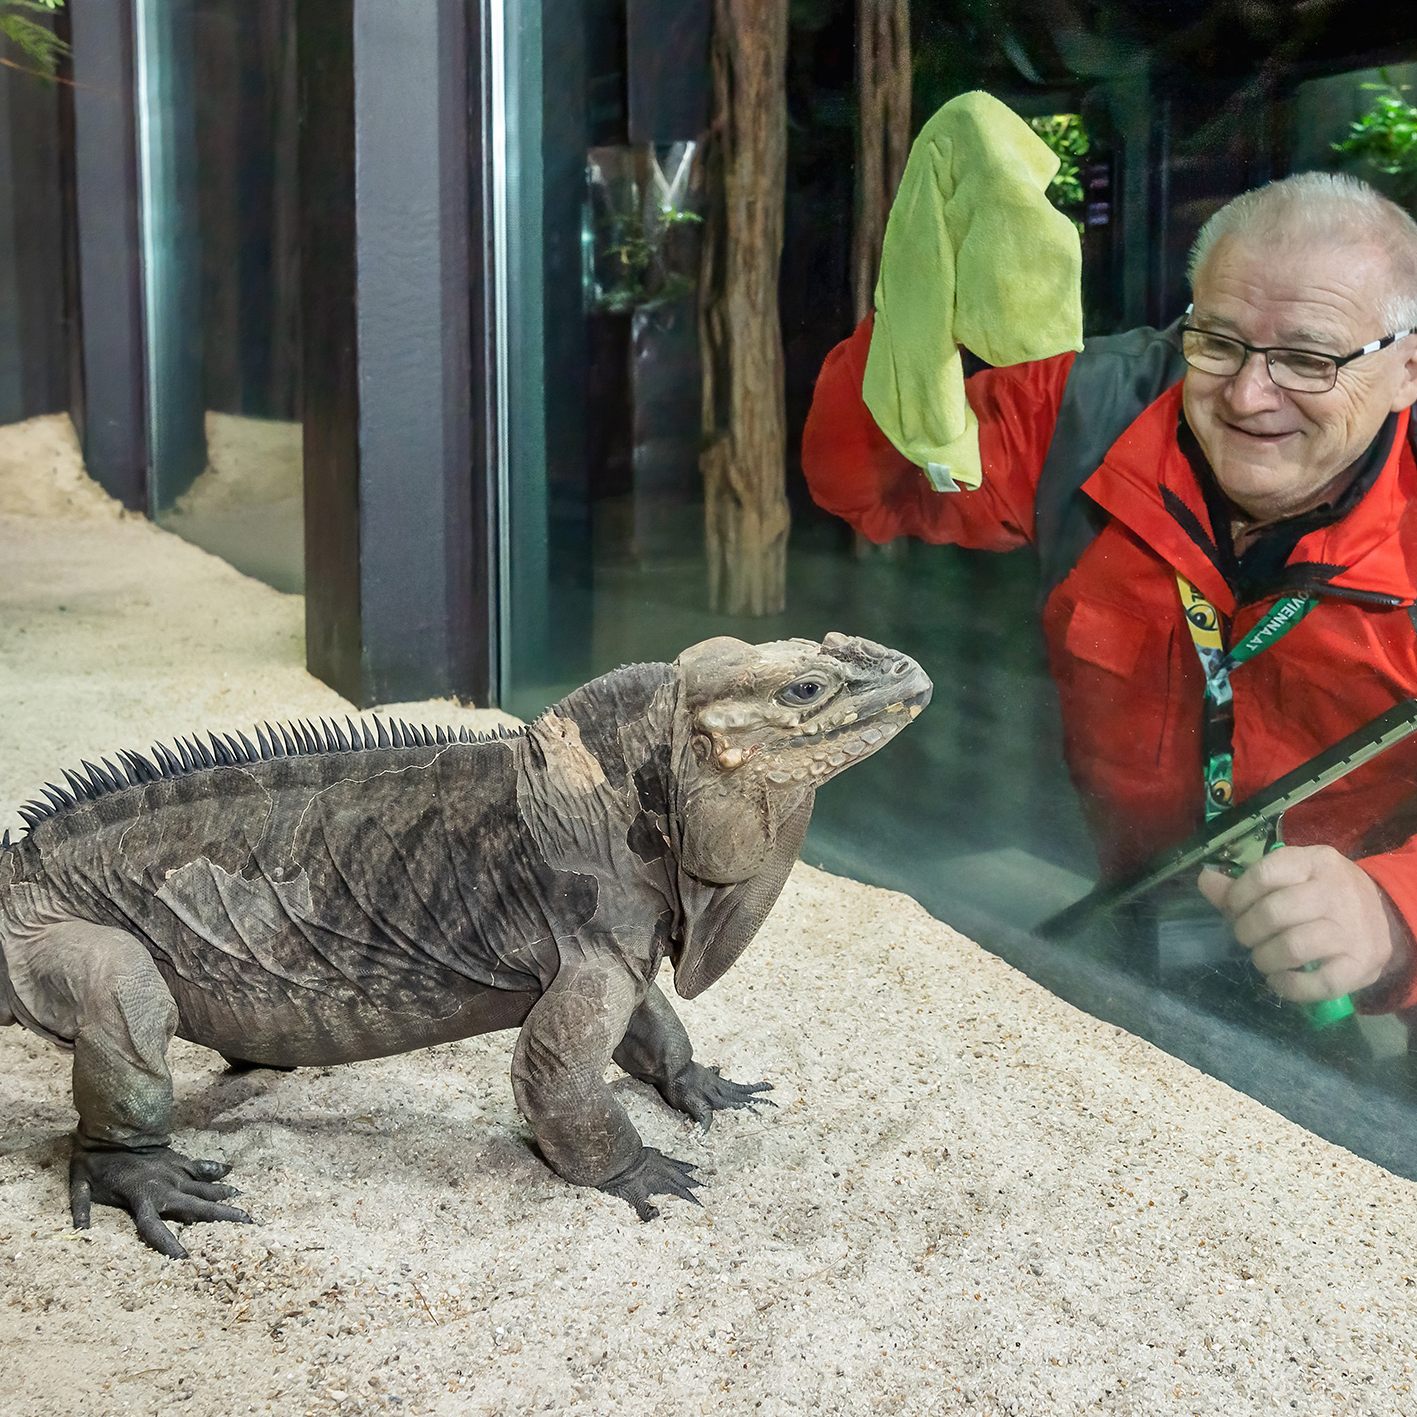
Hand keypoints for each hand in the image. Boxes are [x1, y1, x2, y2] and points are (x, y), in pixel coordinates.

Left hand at [1197, 845, 1411, 1004]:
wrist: (1384, 916)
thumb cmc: (1321, 894)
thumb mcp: (1290, 877)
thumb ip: (1245, 882)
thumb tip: (1205, 880)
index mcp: (1315, 862)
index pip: (1264, 874)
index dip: (1237, 895)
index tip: (1233, 909)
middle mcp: (1338, 892)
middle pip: (1275, 912)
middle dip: (1246, 930)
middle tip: (1245, 937)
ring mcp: (1353, 929)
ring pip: (1294, 947)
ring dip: (1265, 958)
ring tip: (1262, 958)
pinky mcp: (1363, 964)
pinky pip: (1320, 983)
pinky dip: (1290, 986)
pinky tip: (1278, 980)